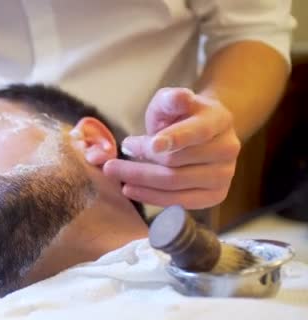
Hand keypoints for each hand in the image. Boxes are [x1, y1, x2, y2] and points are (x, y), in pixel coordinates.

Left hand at [103, 87, 240, 208]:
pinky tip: (132, 190)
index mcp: (219, 120)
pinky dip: (152, 197)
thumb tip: (177, 98)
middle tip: (111, 163)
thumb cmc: (181, 115)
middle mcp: (228, 149)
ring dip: (140, 181)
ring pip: (175, 184)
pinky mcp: (216, 195)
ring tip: (115, 174)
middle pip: (177, 162)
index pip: (197, 132)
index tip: (149, 145)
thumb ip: (171, 98)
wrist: (203, 133)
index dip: (174, 139)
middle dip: (140, 163)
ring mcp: (225, 175)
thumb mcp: (171, 101)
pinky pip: (180, 201)